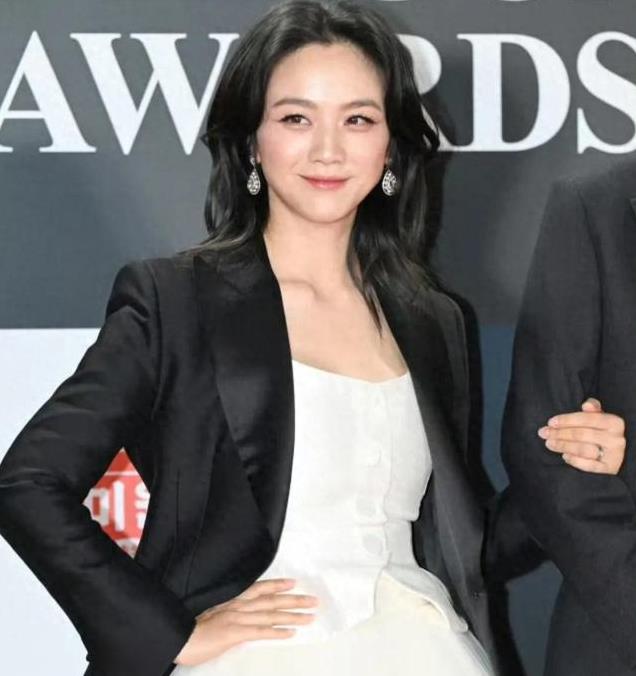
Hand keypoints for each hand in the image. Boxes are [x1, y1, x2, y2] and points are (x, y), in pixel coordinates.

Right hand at [174, 578, 318, 666]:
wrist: (177, 635)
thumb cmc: (188, 625)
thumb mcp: (210, 612)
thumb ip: (227, 611)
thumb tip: (239, 615)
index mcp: (231, 598)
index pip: (259, 588)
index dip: (278, 585)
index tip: (294, 583)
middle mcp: (237, 605)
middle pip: (271, 600)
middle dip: (294, 600)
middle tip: (314, 601)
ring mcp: (237, 617)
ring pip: (270, 614)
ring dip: (292, 616)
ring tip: (309, 617)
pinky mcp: (234, 632)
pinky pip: (260, 631)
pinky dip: (276, 631)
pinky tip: (291, 633)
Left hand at [538, 398, 625, 473]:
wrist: (611, 454)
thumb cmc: (599, 432)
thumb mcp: (597, 418)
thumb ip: (592, 410)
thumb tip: (586, 405)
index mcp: (615, 422)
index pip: (588, 418)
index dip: (567, 420)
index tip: (550, 422)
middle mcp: (617, 439)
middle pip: (582, 434)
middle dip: (560, 433)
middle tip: (544, 433)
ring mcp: (615, 456)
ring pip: (584, 449)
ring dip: (563, 446)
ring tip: (549, 443)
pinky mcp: (610, 469)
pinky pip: (590, 466)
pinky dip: (575, 460)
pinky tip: (564, 456)